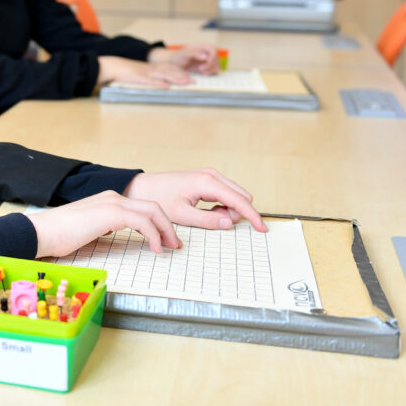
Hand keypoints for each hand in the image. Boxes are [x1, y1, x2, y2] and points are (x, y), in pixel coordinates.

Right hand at [27, 190, 180, 256]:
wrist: (41, 232)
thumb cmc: (58, 235)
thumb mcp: (88, 231)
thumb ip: (103, 229)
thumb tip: (114, 237)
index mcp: (108, 201)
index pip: (143, 208)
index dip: (159, 224)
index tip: (165, 241)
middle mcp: (113, 197)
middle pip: (153, 206)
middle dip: (168, 226)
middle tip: (175, 244)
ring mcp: (112, 202)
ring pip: (152, 210)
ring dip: (166, 230)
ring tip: (170, 247)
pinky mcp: (111, 212)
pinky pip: (142, 221)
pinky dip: (154, 235)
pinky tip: (156, 249)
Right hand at [96, 56, 191, 87]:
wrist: (113, 66)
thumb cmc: (125, 72)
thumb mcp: (140, 74)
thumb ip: (150, 78)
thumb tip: (162, 85)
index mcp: (152, 68)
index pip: (169, 69)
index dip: (181, 73)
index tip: (190, 77)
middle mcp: (151, 69)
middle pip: (170, 71)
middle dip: (182, 76)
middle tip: (194, 81)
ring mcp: (145, 73)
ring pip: (163, 75)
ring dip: (175, 79)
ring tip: (185, 83)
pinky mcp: (138, 78)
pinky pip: (150, 81)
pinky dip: (159, 83)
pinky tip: (166, 86)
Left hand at [123, 168, 266, 232]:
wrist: (143, 187)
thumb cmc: (159, 199)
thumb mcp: (181, 214)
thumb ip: (207, 220)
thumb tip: (229, 223)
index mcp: (207, 182)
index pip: (240, 201)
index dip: (253, 216)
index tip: (263, 229)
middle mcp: (212, 175)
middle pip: (242, 197)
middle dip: (236, 213)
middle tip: (214, 220)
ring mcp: (211, 175)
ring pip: (236, 196)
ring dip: (228, 210)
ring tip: (205, 214)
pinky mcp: (208, 179)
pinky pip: (226, 194)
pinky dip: (222, 205)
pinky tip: (205, 209)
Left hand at [149, 44, 219, 74]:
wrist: (175, 64)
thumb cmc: (178, 57)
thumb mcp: (184, 53)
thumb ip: (194, 53)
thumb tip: (205, 56)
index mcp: (202, 46)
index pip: (213, 50)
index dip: (212, 57)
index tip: (206, 63)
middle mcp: (207, 52)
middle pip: (216, 58)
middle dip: (210, 65)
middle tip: (200, 69)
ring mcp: (208, 60)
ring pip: (217, 65)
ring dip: (211, 70)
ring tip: (202, 72)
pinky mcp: (208, 67)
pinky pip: (215, 70)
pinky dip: (211, 73)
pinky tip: (204, 74)